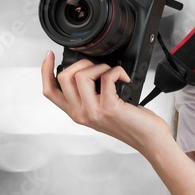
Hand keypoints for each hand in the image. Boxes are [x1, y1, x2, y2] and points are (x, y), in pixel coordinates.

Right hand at [40, 51, 169, 151]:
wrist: (148, 138)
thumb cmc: (130, 123)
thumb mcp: (101, 110)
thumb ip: (89, 95)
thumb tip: (87, 70)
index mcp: (76, 112)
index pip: (49, 92)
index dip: (45, 71)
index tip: (50, 55)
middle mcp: (81, 113)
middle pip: (63, 78)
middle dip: (81, 62)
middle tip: (96, 66)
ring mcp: (93, 111)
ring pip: (81, 75)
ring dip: (99, 66)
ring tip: (111, 73)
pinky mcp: (109, 107)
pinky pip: (106, 77)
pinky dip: (117, 71)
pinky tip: (124, 78)